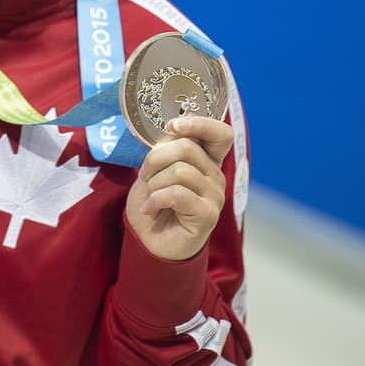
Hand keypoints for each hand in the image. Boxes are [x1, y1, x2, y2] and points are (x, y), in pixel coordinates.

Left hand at [125, 116, 233, 260]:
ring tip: (149, 196)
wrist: (149, 241)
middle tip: (144, 177)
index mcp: (205, 161)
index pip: (220, 134)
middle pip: (187, 148)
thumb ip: (166, 151)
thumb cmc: (153, 204)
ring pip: (179, 171)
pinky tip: (150, 208)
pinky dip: (155, 199)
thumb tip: (169, 132)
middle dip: (154, 159)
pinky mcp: (207, 215)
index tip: (173, 126)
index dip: (199, 123)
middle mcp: (215, 176)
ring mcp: (214, 196)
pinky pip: (177, 194)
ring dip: (153, 183)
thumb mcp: (154, 171)